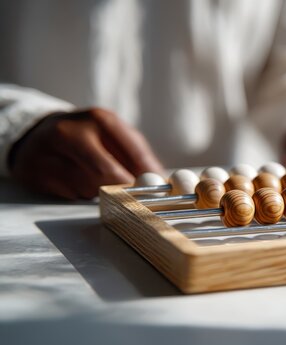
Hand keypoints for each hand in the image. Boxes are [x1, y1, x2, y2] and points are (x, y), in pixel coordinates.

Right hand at [9, 108, 163, 198]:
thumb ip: (138, 155)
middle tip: (133, 196)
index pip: (133, 151)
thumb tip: (160, 180)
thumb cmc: (88, 138)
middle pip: (107, 173)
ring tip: (99, 182)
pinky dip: (81, 194)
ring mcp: (48, 151)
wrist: (37, 135)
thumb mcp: (114, 136)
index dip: (148, 175)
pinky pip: (70, 194)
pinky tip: (78, 183)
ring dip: (101, 193)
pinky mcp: (36, 172)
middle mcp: (71, 131)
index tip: (159, 189)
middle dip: (123, 188)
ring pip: (88, 187)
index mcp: (100, 119)